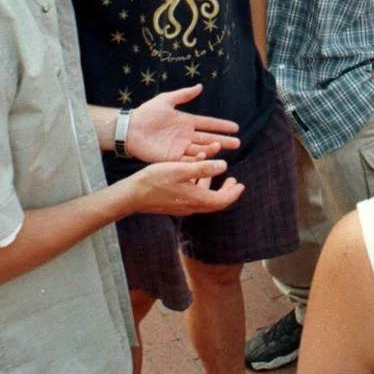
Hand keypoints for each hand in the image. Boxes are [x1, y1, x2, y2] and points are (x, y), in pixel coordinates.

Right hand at [121, 158, 243, 216]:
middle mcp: (191, 206)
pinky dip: (199, 185)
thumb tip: (224, 166)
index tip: (241, 184)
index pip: (222, 200)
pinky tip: (195, 172)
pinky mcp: (173, 203)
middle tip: (234, 181)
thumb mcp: (181, 170)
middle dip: (227, 192)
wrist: (132, 196)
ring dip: (213, 187)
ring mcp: (182, 206)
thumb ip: (203, 168)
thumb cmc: (155, 180)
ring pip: (204, 199)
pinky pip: (193, 196)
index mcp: (196, 199)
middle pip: (215, 202)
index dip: (234, 193)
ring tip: (218, 173)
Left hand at [127, 86, 239, 163]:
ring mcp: (180, 148)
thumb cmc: (146, 113)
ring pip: (200, 150)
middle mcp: (186, 136)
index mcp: (186, 123)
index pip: (208, 124)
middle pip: (209, 139)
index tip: (235, 127)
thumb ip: (183, 95)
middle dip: (223, 141)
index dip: (221, 126)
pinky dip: (197, 160)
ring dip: (211, 149)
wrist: (130, 128)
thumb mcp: (166, 100)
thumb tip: (200, 86)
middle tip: (237, 143)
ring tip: (220, 147)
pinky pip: (187, 160)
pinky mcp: (172, 158)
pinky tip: (205, 157)